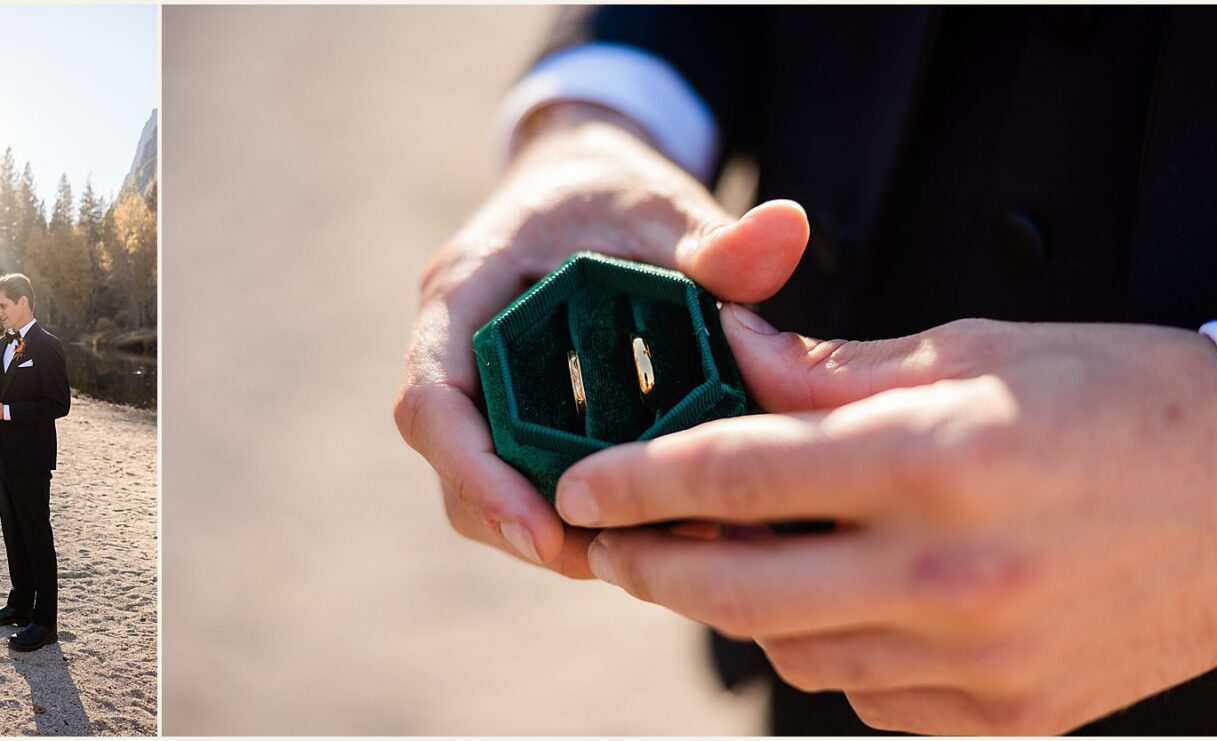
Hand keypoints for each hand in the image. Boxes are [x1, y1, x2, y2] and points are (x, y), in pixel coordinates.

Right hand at [394, 101, 808, 576]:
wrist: (586, 186)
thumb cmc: (614, 192)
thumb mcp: (664, 205)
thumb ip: (717, 237)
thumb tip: (787, 231)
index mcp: (464, 292)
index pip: (429, 401)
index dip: (474, 472)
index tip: (542, 527)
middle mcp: (453, 350)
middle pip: (452, 469)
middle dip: (522, 524)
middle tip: (613, 562)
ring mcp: (475, 392)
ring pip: (482, 491)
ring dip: (552, 532)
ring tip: (645, 552)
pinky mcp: (509, 420)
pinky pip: (523, 482)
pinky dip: (577, 512)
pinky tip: (651, 526)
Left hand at [559, 310, 1216, 733]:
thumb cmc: (1113, 398)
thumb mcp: (969, 351)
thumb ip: (827, 372)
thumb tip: (721, 362)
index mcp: (932, 459)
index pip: (736, 476)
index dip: (638, 480)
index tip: (578, 486)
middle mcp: (949, 570)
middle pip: (738, 589)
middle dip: (652, 565)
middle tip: (611, 543)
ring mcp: (979, 655)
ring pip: (792, 652)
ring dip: (741, 607)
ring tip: (733, 560)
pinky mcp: (1006, 714)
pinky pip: (867, 696)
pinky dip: (830, 650)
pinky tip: (841, 602)